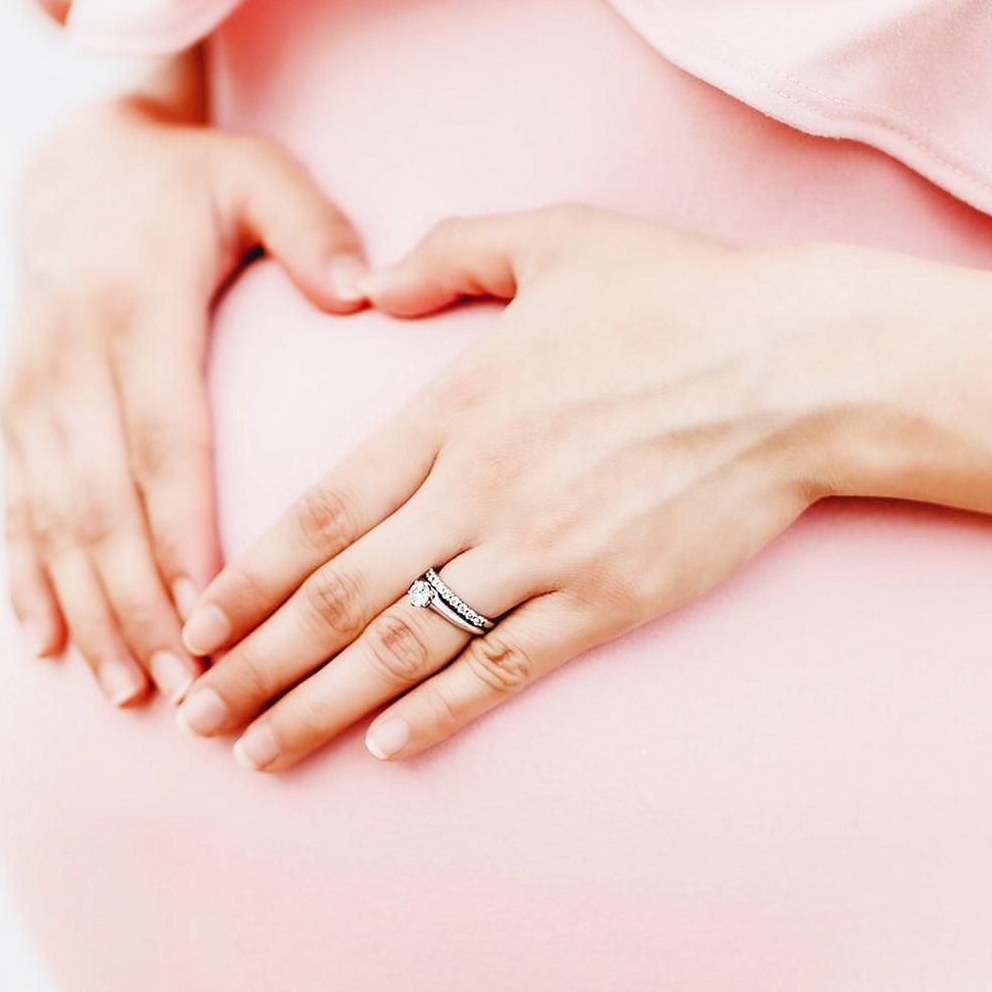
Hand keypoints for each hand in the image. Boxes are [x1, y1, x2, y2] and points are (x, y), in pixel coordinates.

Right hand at [0, 79, 372, 705]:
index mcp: (138, 313)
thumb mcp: (255, 177)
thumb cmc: (189, 183)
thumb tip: (365, 291)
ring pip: (54, 520)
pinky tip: (44, 646)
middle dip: (141, 602)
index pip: (163, 442)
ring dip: (89, 610)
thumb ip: (311, 230)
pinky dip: (26, 580)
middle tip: (187, 686)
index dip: (181, 532)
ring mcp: (33, 395)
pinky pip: (14, 508)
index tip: (212, 610)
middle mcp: (71, 362)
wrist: (76, 167)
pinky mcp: (14, 416)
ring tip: (128, 690)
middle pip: (104, 503)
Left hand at [171, 202, 899, 768]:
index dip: (250, 577)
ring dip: (321, 708)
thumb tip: (373, 282)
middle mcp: (482, 490)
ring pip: (406, 648)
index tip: (195, 624)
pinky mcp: (608, 601)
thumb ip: (450, 252)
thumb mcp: (557, 238)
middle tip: (191, 715)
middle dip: (256, 664)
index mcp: (455, 409)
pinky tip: (388, 749)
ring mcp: (544, 554)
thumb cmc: (681, 297)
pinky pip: (504, 669)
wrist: (800, 370)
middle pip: (341, 596)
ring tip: (258, 753)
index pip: (322, 511)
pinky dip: (440, 713)